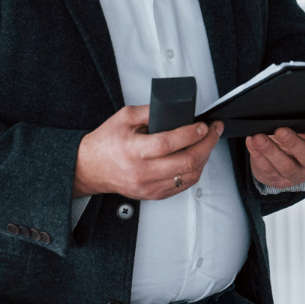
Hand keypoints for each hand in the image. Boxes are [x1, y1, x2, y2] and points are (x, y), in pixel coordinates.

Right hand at [73, 105, 222, 200]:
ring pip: (188, 176)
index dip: (191, 134)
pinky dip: (194, 171)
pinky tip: (197, 159)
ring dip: (204, 158)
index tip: (203, 125)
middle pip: (186, 162)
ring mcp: (149, 186)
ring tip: (208, 143)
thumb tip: (176, 108)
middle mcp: (143, 171)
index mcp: (134, 150)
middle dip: (207, 144)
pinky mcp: (153, 194)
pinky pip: (182, 186)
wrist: (89, 168)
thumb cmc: (105, 142)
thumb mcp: (124, 117)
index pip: (169, 143)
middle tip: (214, 131)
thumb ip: (150, 111)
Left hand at [246, 122, 304, 187]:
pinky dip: (258, 155)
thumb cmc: (296, 136)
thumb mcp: (303, 127)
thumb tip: (288, 102)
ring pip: (286, 166)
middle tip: (281, 130)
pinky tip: (252, 142)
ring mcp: (296, 174)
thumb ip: (302, 118)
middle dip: (294, 143)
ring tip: (259, 137)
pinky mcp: (278, 180)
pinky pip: (267, 169)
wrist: (282, 159)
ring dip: (270, 151)